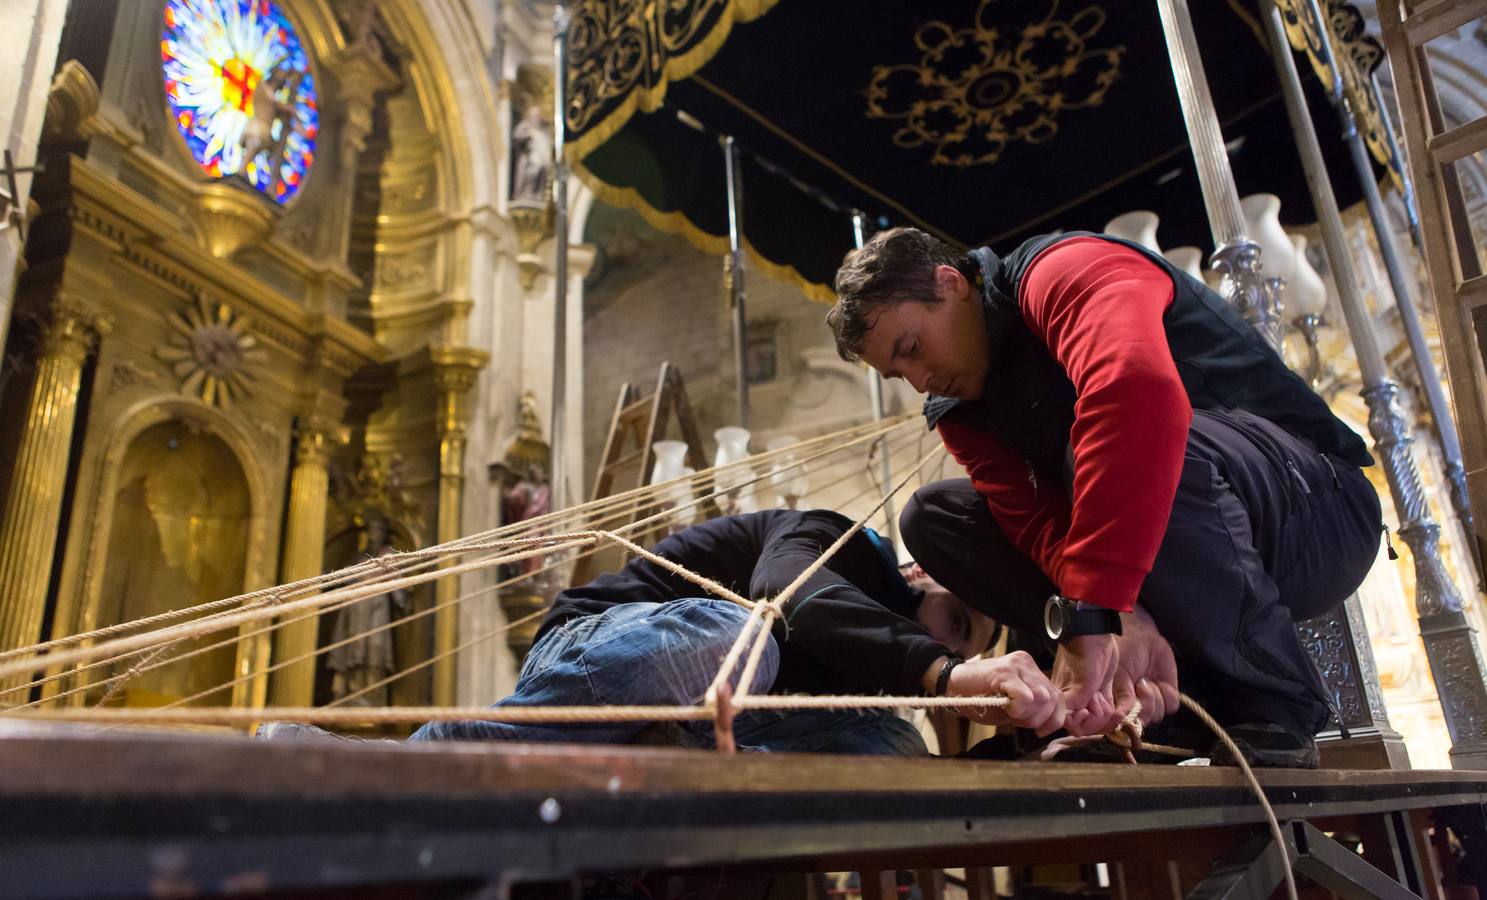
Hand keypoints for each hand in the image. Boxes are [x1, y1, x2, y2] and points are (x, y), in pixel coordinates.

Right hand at [946, 651, 1065, 735]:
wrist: (950, 685)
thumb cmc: (979, 698)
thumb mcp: (1013, 705)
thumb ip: (1033, 708)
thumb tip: (1053, 722)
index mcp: (1031, 670)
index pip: (1058, 696)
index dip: (1054, 718)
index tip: (1040, 730)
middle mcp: (1027, 663)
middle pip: (1052, 698)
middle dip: (1039, 719)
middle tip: (1017, 720)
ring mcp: (1016, 665)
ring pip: (1042, 698)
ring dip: (1027, 715)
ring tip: (1010, 714)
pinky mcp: (1004, 671)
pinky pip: (1025, 697)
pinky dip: (1018, 710)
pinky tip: (1005, 709)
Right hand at [1053, 633, 1120, 736]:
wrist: (1094, 636)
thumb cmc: (1084, 656)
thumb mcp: (1081, 682)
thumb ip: (1075, 703)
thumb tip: (1070, 722)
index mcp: (1064, 701)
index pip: (1073, 726)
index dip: (1083, 722)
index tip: (1087, 708)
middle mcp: (1075, 703)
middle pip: (1089, 727)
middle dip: (1098, 717)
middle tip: (1097, 698)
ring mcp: (1089, 699)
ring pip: (1101, 722)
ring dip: (1108, 714)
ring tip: (1104, 697)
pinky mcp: (1101, 693)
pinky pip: (1109, 713)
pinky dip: (1116, 714)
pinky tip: (1119, 709)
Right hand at [1111, 605, 1179, 726]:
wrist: (1141, 635)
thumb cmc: (1124, 652)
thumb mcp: (1118, 674)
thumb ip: (1121, 696)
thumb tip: (1121, 717)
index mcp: (1118, 703)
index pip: (1124, 725)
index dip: (1128, 721)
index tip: (1129, 708)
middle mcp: (1135, 706)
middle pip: (1143, 723)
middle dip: (1144, 705)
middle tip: (1139, 684)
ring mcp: (1152, 701)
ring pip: (1157, 715)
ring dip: (1154, 697)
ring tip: (1146, 679)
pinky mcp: (1167, 694)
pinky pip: (1171, 705)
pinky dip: (1166, 693)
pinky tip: (1158, 680)